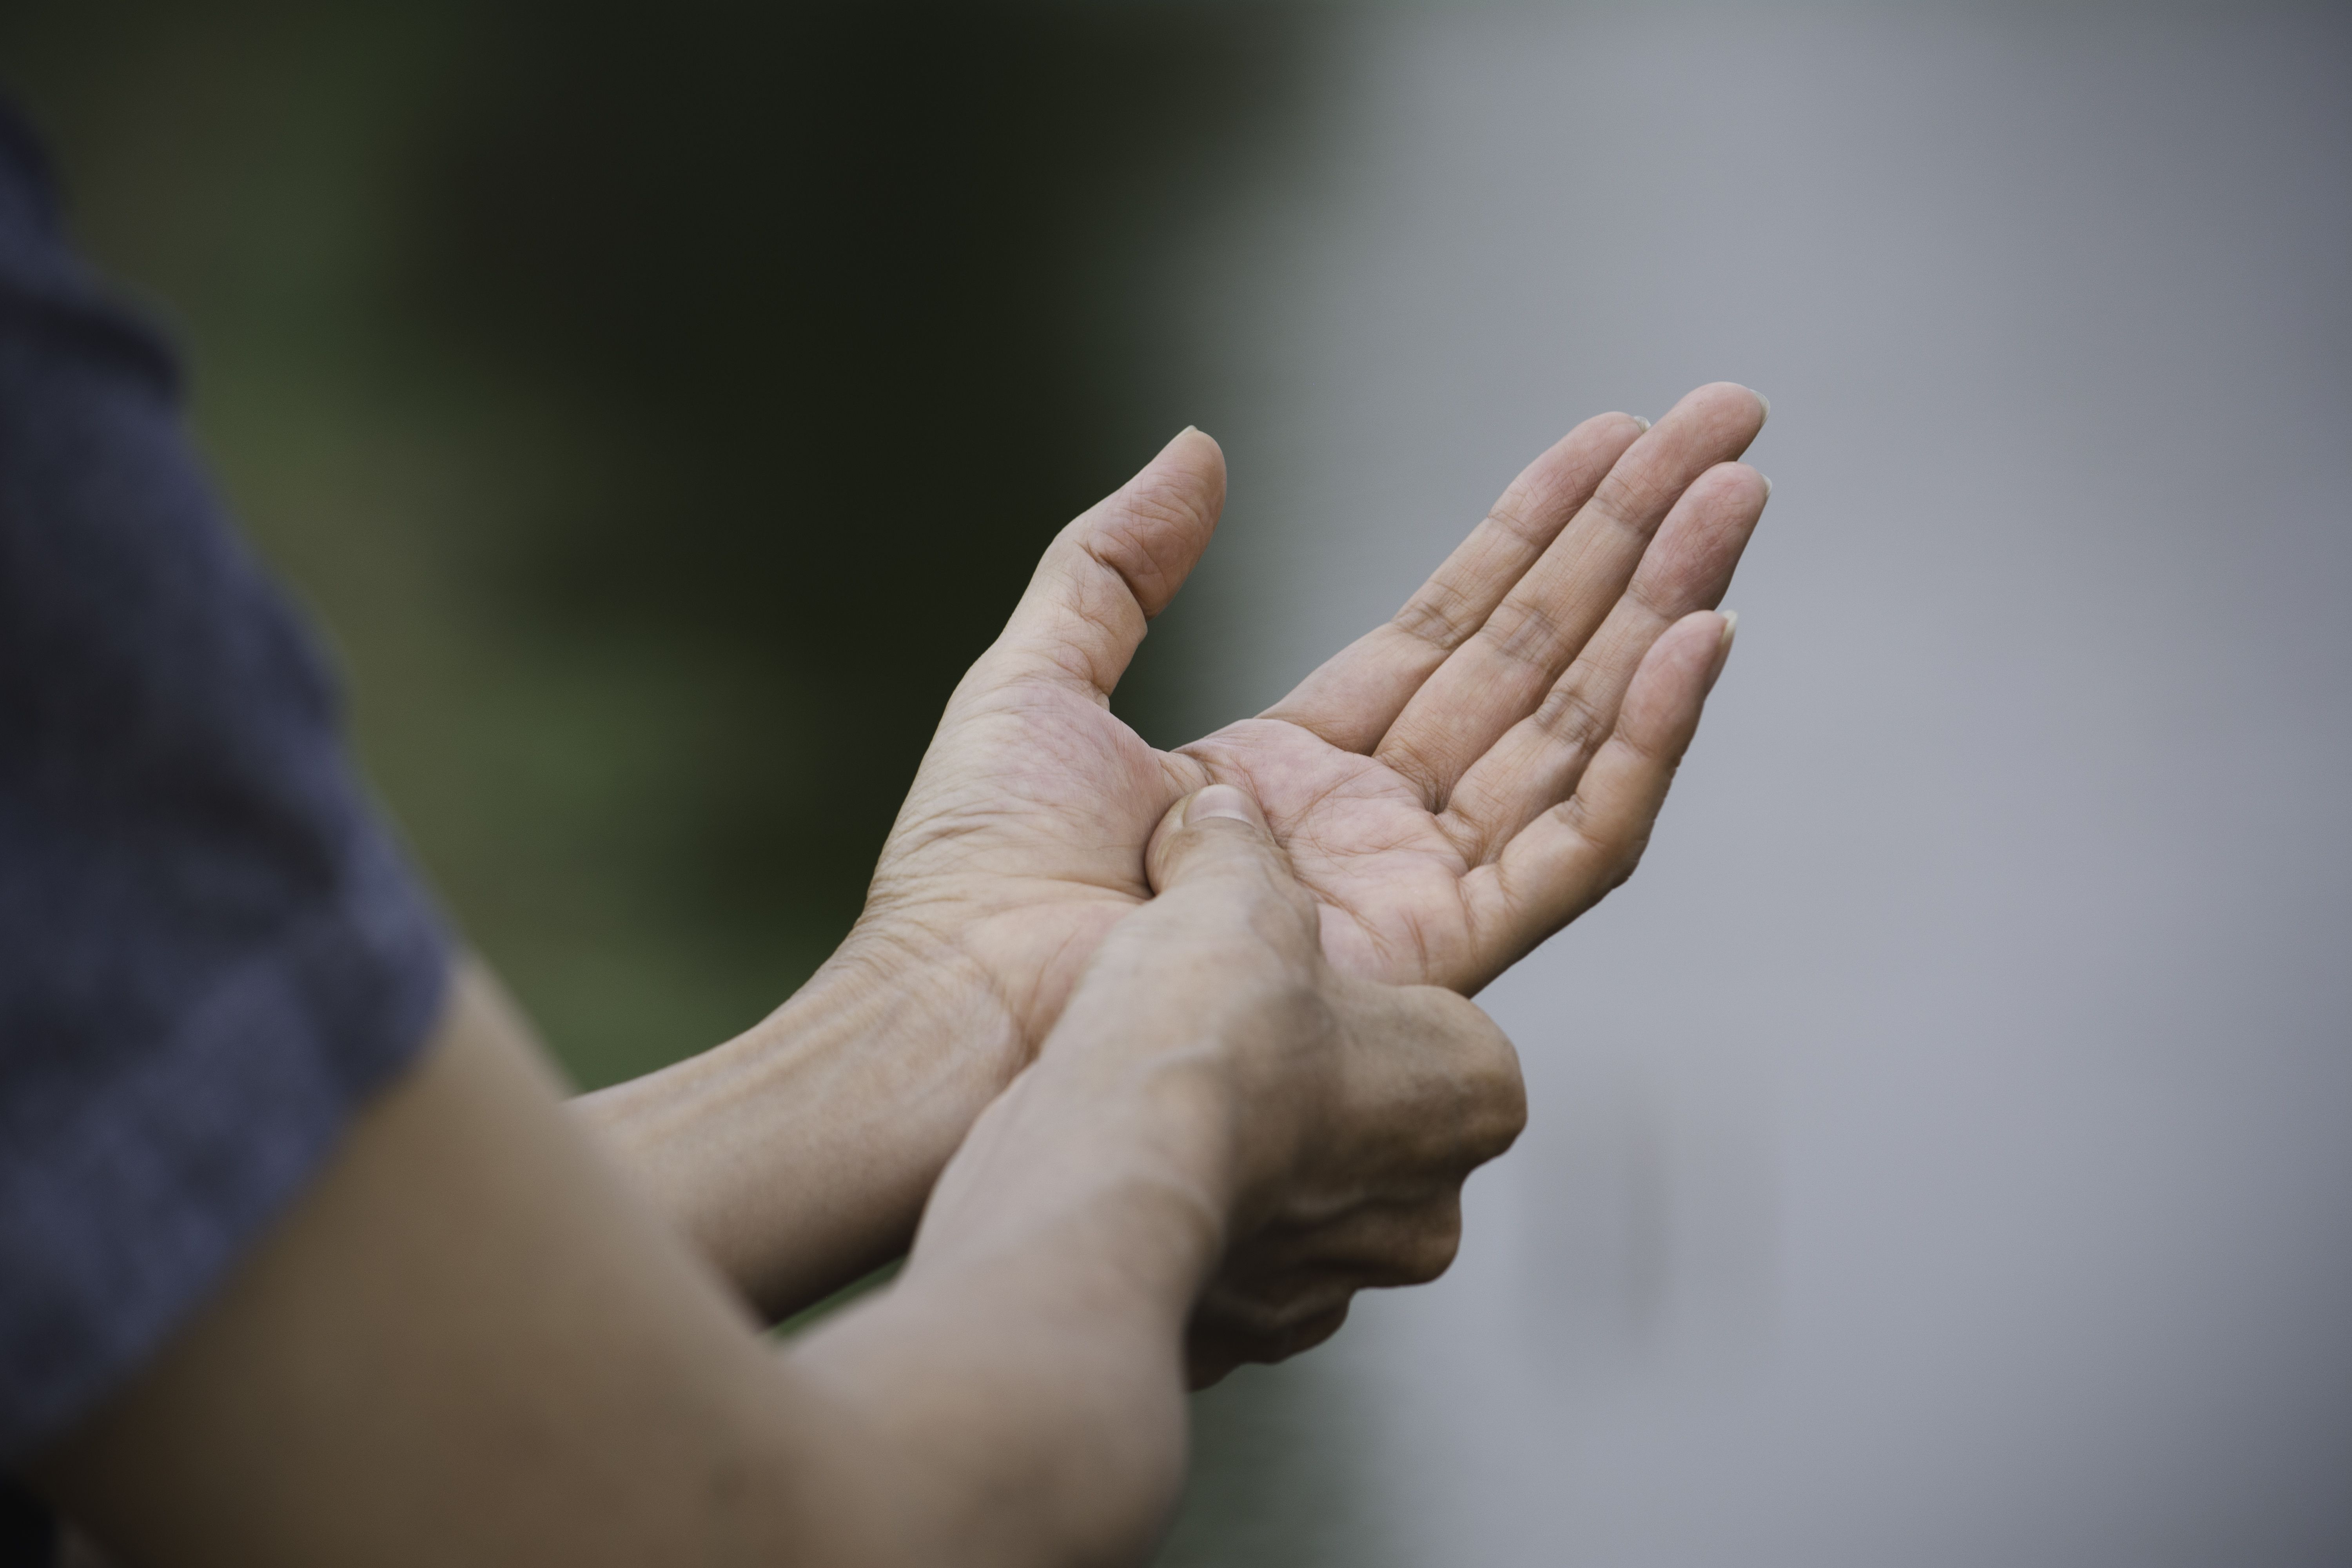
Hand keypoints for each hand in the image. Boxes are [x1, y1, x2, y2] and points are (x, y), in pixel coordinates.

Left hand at [586, 383, 1763, 1318]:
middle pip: (1536, 661)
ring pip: (1577, 732)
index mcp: (1289, 771)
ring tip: (1737, 498)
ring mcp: (1414, 895)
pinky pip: (1577, 844)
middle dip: (1634, 542)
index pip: (1452, 628)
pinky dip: (1645, 743)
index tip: (1615, 440)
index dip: (1536, 529)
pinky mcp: (1439, 958)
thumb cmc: (971, 873)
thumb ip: (1120, 558)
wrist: (959, 1011)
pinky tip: (1698, 639)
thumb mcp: (1040, 674)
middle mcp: (1370, 829)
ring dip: (1664, 612)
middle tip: (1727, 429)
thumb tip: (1199, 449)